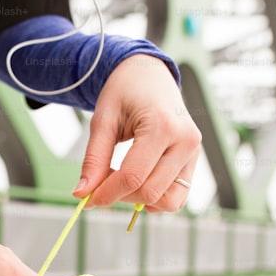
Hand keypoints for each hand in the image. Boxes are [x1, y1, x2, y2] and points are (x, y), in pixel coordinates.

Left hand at [74, 54, 201, 211]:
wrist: (147, 74)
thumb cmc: (124, 92)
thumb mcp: (102, 120)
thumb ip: (94, 159)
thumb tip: (82, 194)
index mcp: (163, 126)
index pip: (133, 176)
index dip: (106, 193)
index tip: (87, 199)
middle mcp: (185, 140)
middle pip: (150, 191)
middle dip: (120, 196)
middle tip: (101, 186)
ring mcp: (193, 151)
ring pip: (168, 200)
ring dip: (139, 200)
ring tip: (120, 182)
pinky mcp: (193, 159)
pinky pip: (178, 195)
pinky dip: (155, 198)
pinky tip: (137, 184)